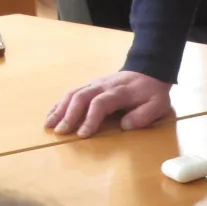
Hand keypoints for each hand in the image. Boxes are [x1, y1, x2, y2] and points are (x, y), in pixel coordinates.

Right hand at [46, 71, 172, 137]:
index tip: (83, 134)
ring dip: (59, 109)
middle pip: (80, 97)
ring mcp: (94, 84)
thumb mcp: (157, 105)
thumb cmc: (152, 92)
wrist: (147, 71)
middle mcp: (102, 86)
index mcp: (118, 92)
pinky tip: (51, 114)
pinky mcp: (90, 85)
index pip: (99, 104)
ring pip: (72, 94)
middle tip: (61, 132)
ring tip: (49, 124)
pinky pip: (71, 92)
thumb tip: (125, 126)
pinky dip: (60, 103)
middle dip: (69, 115)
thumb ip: (143, 116)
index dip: (90, 119)